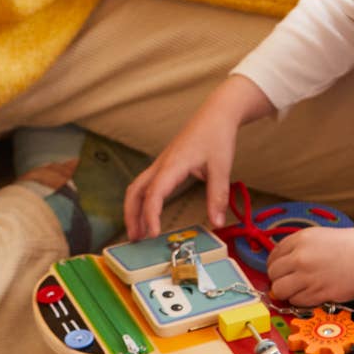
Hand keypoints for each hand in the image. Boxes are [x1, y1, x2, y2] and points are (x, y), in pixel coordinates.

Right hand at [123, 74, 273, 238]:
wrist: (216, 114)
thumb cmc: (217, 137)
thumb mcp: (221, 167)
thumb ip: (218, 196)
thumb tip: (216, 223)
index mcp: (173, 165)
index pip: (154, 194)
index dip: (151, 215)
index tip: (153, 235)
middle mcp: (161, 165)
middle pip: (135, 191)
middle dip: (131, 215)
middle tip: (135, 240)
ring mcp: (161, 164)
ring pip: (137, 188)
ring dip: (134, 210)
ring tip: (139, 233)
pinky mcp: (165, 165)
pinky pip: (146, 185)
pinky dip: (142, 202)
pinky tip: (150, 214)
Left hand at [267, 226, 353, 306]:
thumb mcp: (323, 236)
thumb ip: (303, 247)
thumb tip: (288, 261)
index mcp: (301, 239)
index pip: (274, 255)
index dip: (275, 265)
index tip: (279, 270)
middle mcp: (300, 257)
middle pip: (273, 273)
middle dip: (279, 279)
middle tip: (288, 282)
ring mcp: (307, 276)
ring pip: (280, 290)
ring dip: (287, 292)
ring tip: (298, 290)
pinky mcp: (317, 293)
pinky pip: (297, 301)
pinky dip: (301, 301)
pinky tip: (311, 295)